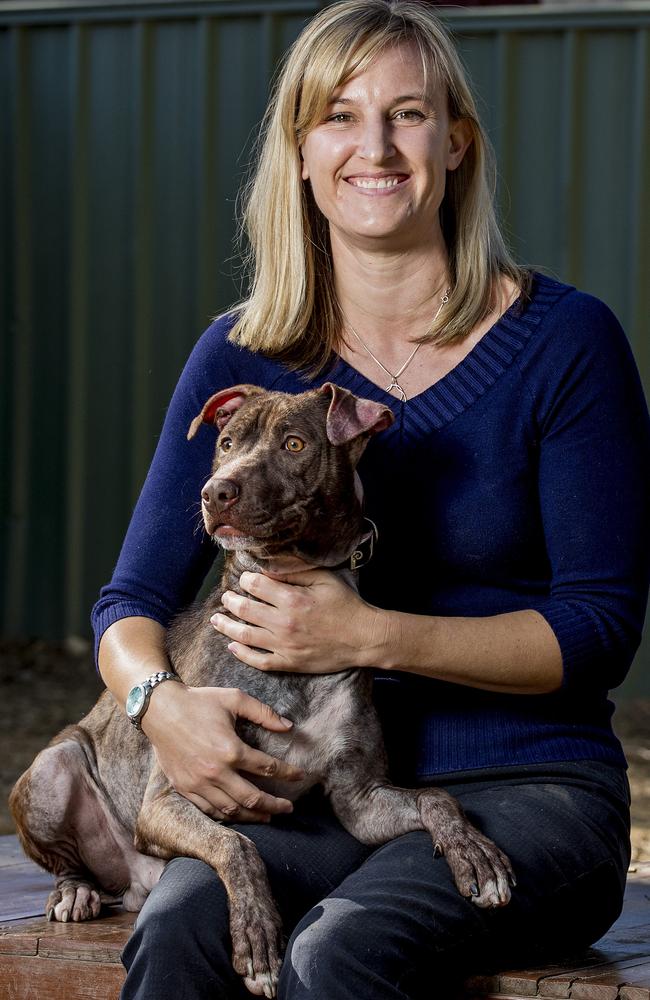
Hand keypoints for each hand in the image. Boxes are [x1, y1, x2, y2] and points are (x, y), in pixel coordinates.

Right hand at [142, 682, 304, 821]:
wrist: (159, 709)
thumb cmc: (199, 701)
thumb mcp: (234, 698)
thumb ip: (264, 713)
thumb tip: (289, 727)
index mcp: (231, 750)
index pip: (268, 768)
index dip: (288, 773)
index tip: (300, 776)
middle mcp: (215, 771)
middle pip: (253, 798)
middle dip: (275, 805)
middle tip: (289, 808)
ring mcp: (198, 783)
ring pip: (231, 809)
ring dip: (254, 815)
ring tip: (268, 815)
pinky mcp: (184, 788)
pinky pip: (209, 810)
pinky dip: (228, 815)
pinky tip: (239, 813)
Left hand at [211, 569, 383, 672]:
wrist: (363, 638)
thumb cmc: (346, 605)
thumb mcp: (324, 579)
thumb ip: (295, 571)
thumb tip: (269, 566)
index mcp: (292, 599)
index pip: (256, 585)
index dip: (245, 579)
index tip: (244, 578)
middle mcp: (284, 623)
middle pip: (245, 609)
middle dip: (230, 601)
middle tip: (225, 597)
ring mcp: (284, 645)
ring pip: (245, 635)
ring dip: (226, 626)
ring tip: (216, 619)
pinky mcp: (289, 663)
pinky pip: (258, 661)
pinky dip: (242, 654)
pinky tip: (232, 647)